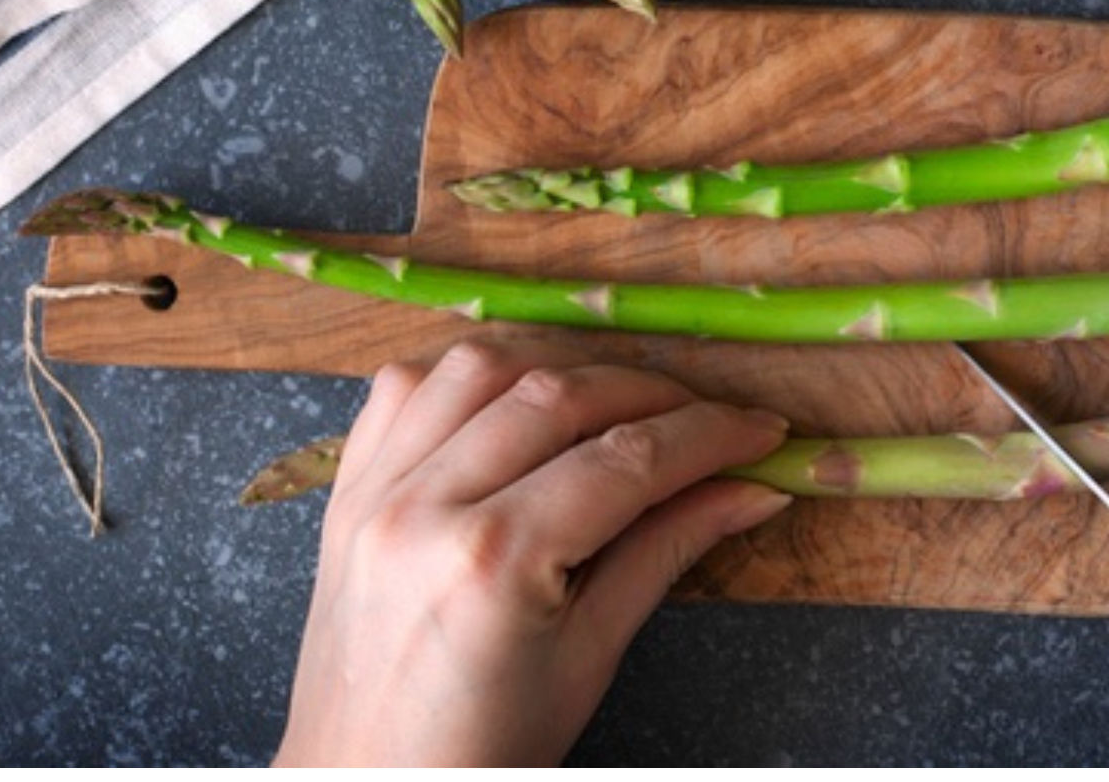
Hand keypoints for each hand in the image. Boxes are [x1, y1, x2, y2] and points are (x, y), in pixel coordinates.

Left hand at [273, 339, 791, 766]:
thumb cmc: (484, 751)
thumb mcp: (590, 657)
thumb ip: (667, 550)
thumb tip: (753, 489)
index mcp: (492, 561)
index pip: (625, 461)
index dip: (708, 435)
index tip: (762, 429)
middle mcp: (424, 505)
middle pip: (559, 396)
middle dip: (650, 393)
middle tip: (708, 416)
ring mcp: (374, 489)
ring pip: (480, 366)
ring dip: (561, 365)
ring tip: (617, 399)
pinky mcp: (345, 487)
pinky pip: (406, 387)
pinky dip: (469, 375)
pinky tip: (514, 397)